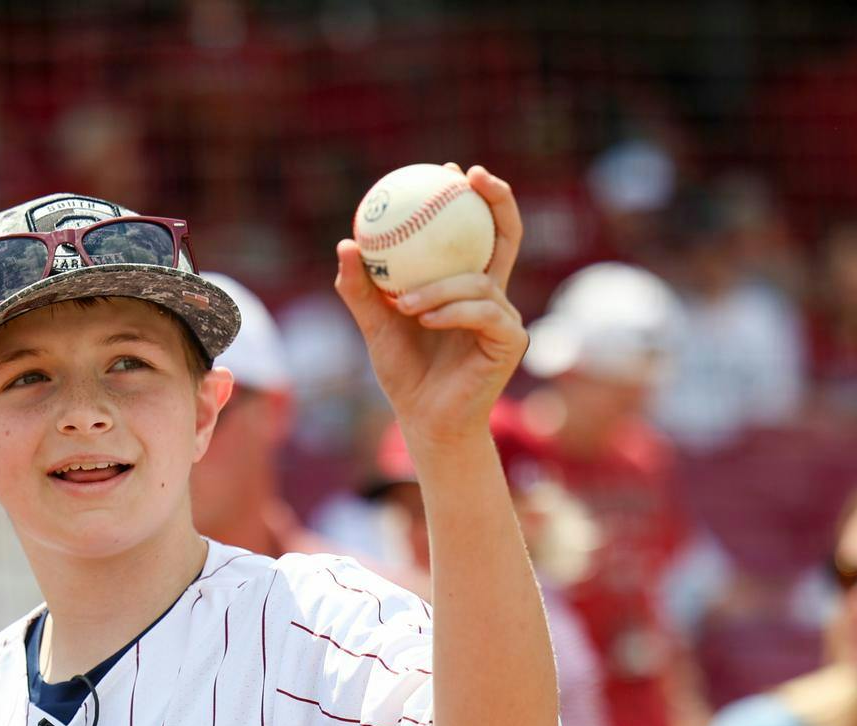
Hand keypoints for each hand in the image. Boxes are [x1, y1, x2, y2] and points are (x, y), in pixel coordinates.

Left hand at [334, 164, 526, 455]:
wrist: (424, 422)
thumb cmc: (404, 374)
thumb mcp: (376, 325)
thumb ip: (362, 289)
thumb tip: (345, 243)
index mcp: (467, 285)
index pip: (476, 233)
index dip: (472, 198)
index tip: (449, 172)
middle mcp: (494, 295)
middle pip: (506, 235)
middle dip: (497, 200)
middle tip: (471, 177)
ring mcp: (506, 318)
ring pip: (480, 282)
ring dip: (438, 288)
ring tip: (404, 303)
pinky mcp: (510, 342)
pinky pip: (483, 313)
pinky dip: (451, 312)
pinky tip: (426, 320)